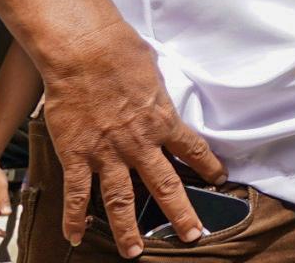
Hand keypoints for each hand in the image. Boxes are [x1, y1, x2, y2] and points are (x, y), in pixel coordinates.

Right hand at [44, 25, 226, 254]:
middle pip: (165, 185)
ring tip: (134, 252)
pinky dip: (75, 218)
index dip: (208, 166)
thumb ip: (155, 93)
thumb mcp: (153, 72)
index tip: (218, 180)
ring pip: (121, 199)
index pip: (193, 149)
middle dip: (180, 213)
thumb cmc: (120, 53)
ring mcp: (108, 152)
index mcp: (163, 120)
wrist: (86, 52)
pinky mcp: (77, 155)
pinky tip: (76, 236)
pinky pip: (77, 193)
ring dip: (127, 229)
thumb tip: (155, 94)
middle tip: (192, 235)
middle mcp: (140, 143)